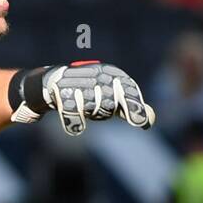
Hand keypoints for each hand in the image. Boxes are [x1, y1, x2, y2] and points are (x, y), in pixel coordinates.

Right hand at [9, 60, 154, 134]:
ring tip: (85, 111)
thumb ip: (130, 109)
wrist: (51, 85)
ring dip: (91, 114)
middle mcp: (96, 74)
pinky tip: (76, 129)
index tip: (141, 123)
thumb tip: (151, 120)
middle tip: (99, 111)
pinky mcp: (60, 91)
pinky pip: (72, 111)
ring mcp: (78, 82)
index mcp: (111, 73)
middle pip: (110, 103)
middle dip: (106, 113)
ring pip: (92, 107)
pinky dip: (74, 122)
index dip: (134, 106)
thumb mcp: (111, 99)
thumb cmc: (87, 93)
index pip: (127, 89)